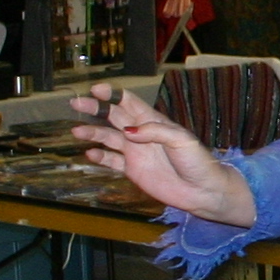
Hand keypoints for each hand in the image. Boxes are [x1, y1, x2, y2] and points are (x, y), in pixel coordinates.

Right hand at [69, 87, 256, 225]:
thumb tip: (127, 132)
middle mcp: (141, 133)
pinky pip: (112, 161)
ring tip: (77, 131)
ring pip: (108, 138)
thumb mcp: (181, 140)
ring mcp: (135, 152)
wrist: (202, 191)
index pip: (128, 102)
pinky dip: (100, 157)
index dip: (112, 94)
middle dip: (95, 108)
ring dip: (93, 133)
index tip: (95, 89)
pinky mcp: (133, 170)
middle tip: (76, 104)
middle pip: (113, 116)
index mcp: (153, 120)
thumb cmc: (197, 161)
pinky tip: (90, 154)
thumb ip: (155, 132)